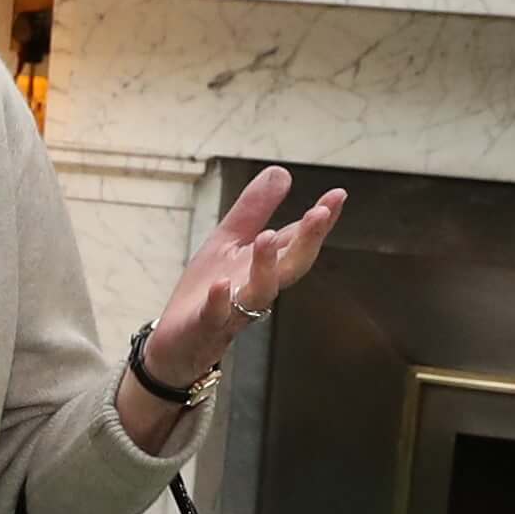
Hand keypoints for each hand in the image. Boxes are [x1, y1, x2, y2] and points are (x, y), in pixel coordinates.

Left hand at [146, 165, 346, 383]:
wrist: (176, 342)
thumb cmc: (207, 290)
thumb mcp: (228, 241)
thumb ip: (254, 210)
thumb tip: (282, 171)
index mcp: (265, 266)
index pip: (296, 241)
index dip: (319, 221)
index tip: (338, 196)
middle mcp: (257, 288)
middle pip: (290, 267)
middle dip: (307, 242)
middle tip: (319, 214)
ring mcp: (234, 310)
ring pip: (260, 292)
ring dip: (266, 267)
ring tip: (268, 238)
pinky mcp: (205, 326)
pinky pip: (216, 316)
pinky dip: (221, 301)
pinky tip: (222, 285)